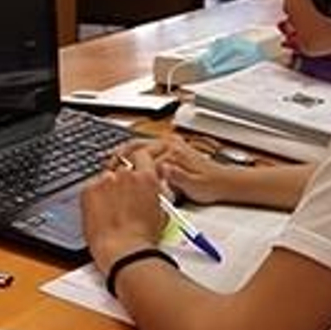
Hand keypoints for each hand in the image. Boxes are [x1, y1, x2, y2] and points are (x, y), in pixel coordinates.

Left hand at [81, 163, 165, 270]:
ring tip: (110, 210)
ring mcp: (105, 181)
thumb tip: (153, 189)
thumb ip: (155, 193)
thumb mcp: (161, 212)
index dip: (137, 162)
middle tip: (120, 196)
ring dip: (107, 188)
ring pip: (105, 177)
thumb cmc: (143, 238)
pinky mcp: (88, 190)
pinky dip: (94, 197)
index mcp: (146, 178)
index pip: (141, 155)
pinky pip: (91, 188)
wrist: (123, 251)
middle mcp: (125, 175)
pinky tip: (100, 213)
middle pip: (121, 166)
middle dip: (121, 178)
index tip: (133, 170)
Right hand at [111, 138, 230, 204]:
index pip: (142, 154)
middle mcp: (171, 144)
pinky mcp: (171, 150)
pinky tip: (127, 164)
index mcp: (173, 151)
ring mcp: (170, 145)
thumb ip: (177, 176)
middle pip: (137, 145)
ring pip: (140, 146)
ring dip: (125, 153)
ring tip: (111, 163)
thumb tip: (163, 168)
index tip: (113, 172)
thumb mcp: (194, 185)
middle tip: (105, 164)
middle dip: (119, 154)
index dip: (125, 164)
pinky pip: (147, 149)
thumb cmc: (211, 184)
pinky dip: (134, 155)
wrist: (224, 182)